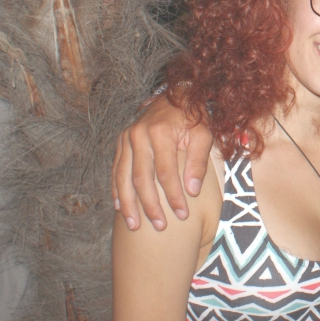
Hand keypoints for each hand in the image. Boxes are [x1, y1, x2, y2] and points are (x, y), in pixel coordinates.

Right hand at [112, 95, 213, 230]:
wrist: (176, 95)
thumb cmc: (194, 117)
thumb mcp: (203, 134)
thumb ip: (198, 161)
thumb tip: (193, 191)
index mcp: (160, 132)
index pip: (166, 172)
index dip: (173, 196)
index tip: (182, 215)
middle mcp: (138, 135)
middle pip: (141, 178)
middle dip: (150, 205)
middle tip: (159, 226)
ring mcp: (126, 138)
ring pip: (123, 177)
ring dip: (128, 203)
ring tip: (134, 225)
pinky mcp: (121, 142)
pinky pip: (116, 170)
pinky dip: (117, 190)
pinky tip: (119, 207)